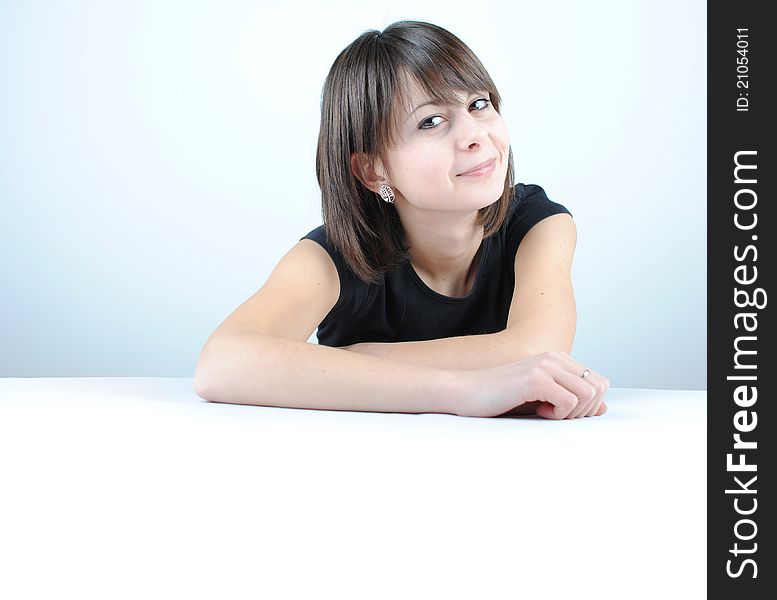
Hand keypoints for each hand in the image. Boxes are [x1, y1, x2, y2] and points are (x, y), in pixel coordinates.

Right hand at [453, 351, 608, 418]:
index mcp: (557, 359)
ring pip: (588, 395)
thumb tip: (603, 409)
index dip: (589, 404)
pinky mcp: (535, 379)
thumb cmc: (500, 398)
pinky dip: (557, 414)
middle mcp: (554, 357)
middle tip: (555, 414)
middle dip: (583, 410)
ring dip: (570, 413)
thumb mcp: (541, 399)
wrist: (465, 392)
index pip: (599, 382)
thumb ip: (572, 400)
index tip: (563, 411)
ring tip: (544, 411)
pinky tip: (536, 409)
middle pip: (599, 388)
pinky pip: (569, 402)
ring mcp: (545, 366)